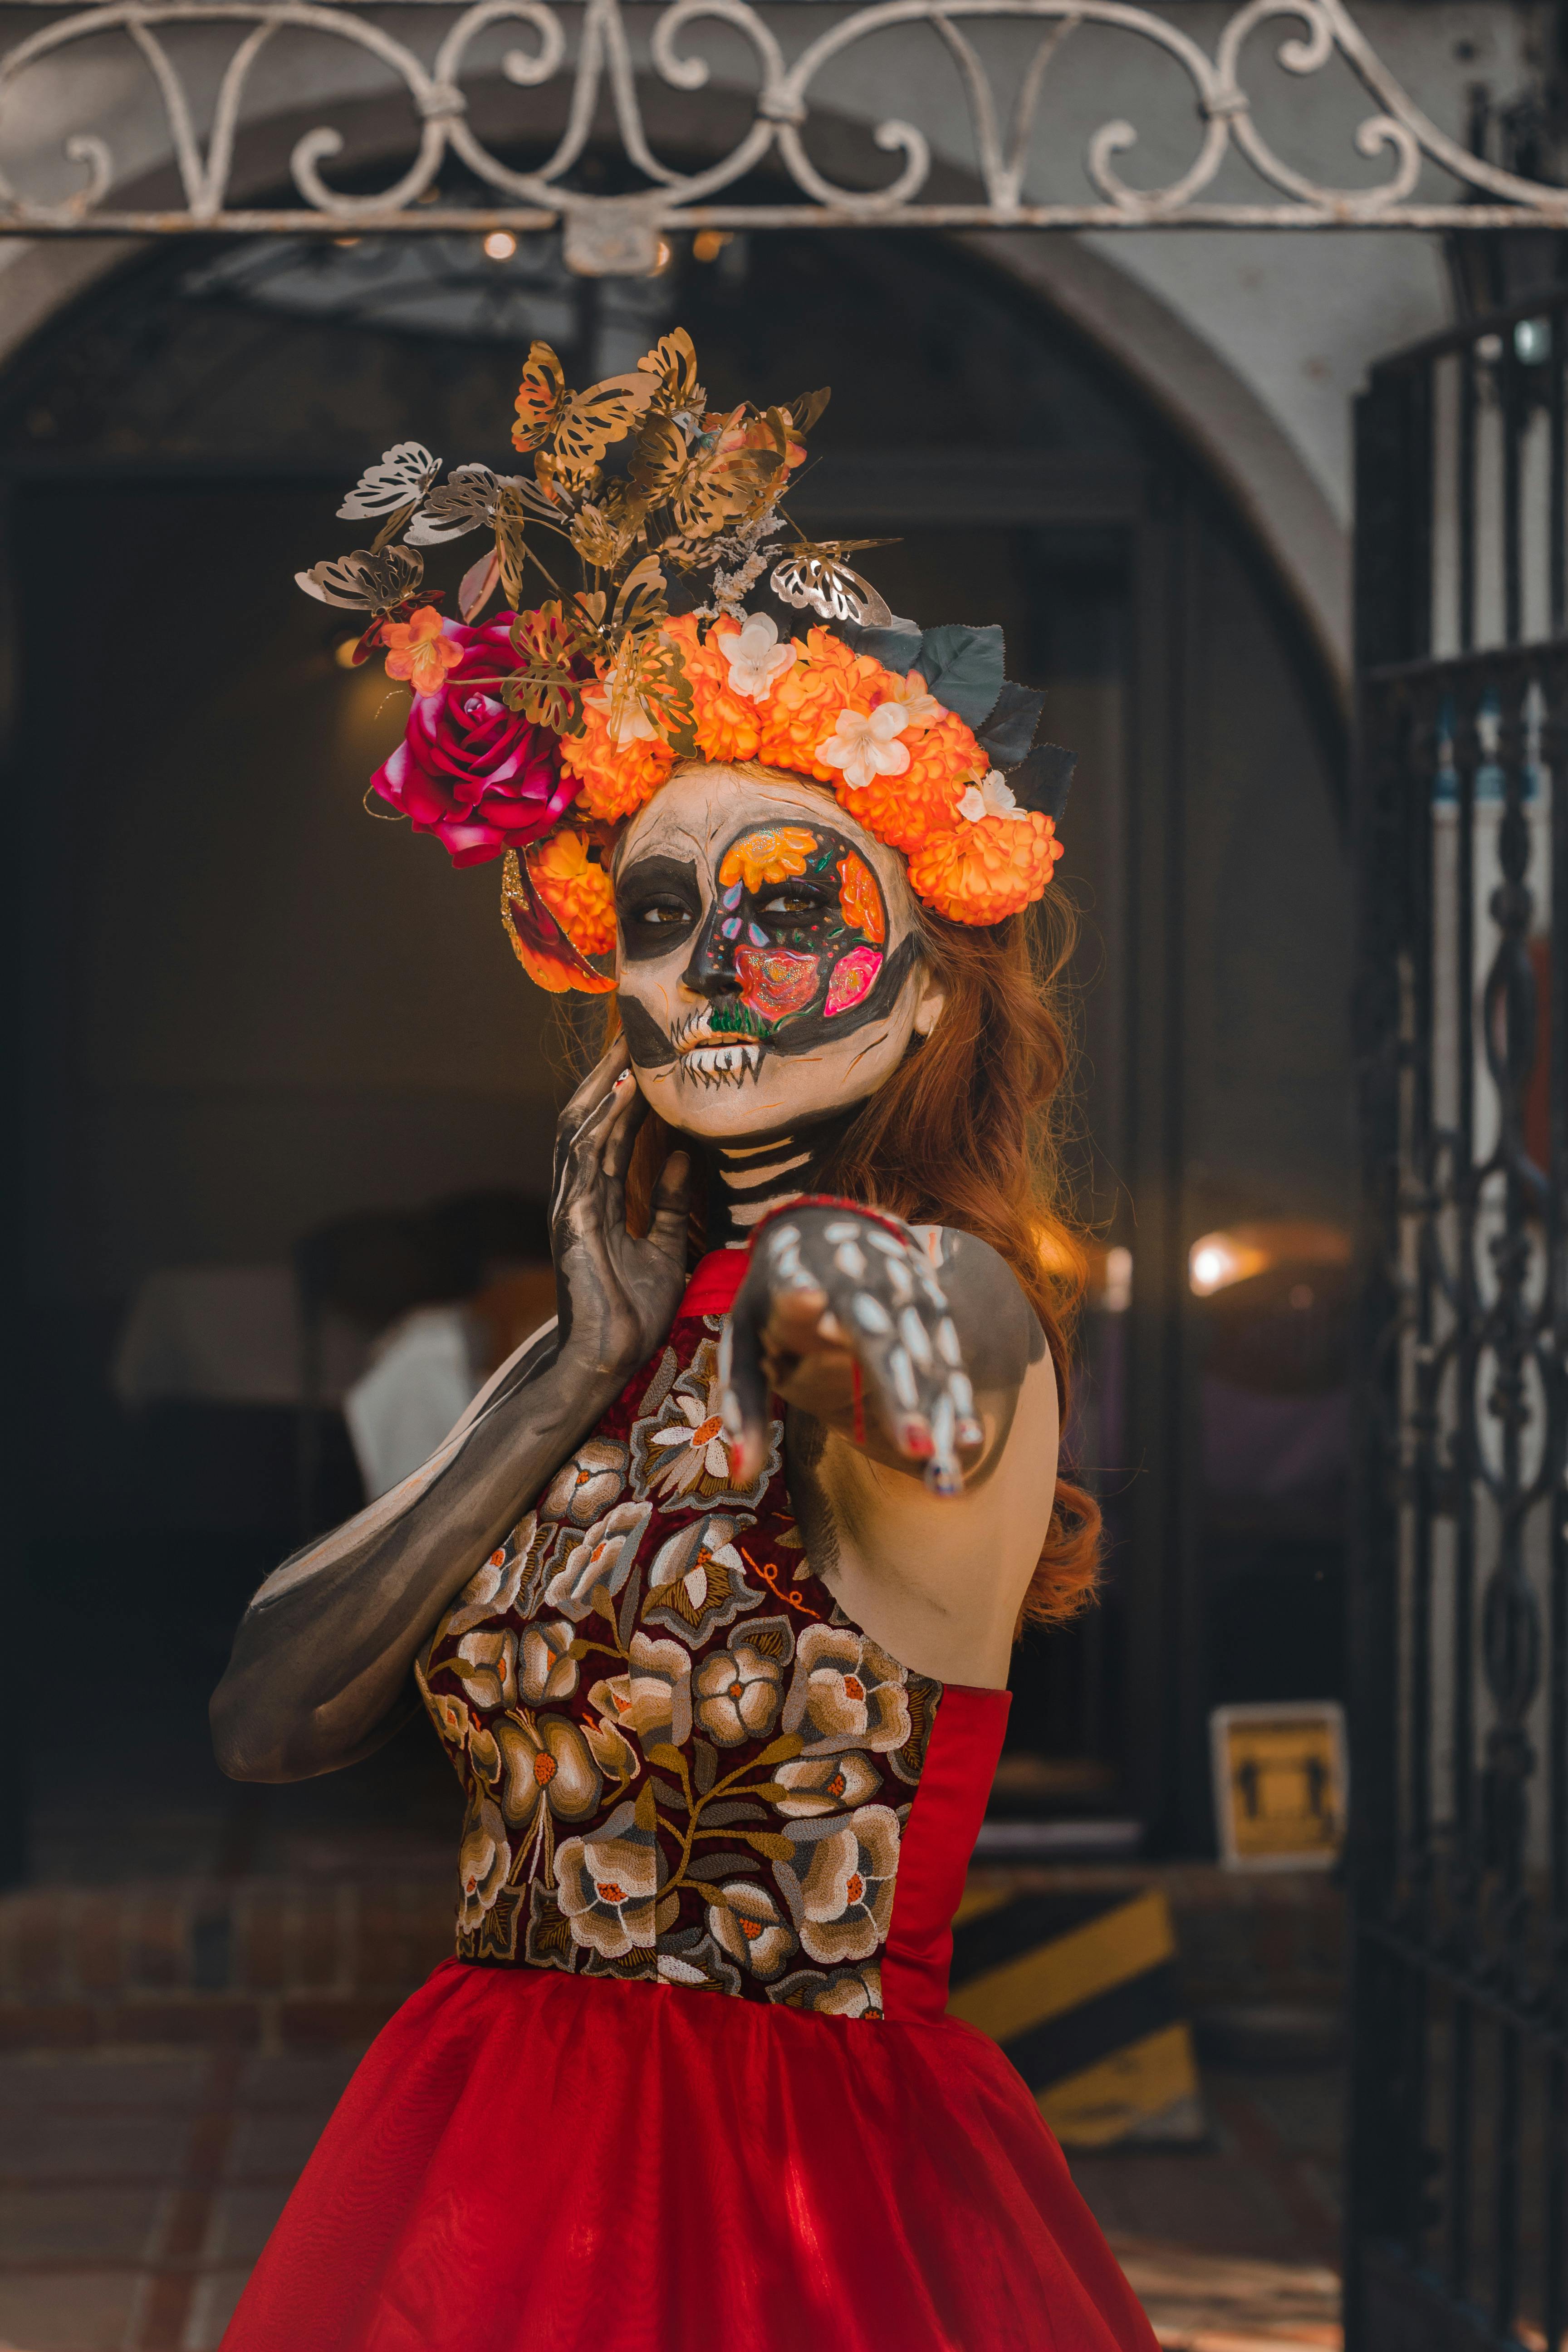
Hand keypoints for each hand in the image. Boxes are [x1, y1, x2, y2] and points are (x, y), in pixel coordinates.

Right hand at [550, 1038, 691, 1387]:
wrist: (609, 1362)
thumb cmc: (632, 1314)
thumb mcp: (663, 1248)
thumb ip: (668, 1203)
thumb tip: (682, 1155)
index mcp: (596, 1202)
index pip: (607, 1133)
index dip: (624, 1094)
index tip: (648, 1057)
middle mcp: (577, 1196)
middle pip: (587, 1120)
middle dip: (608, 1075)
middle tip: (635, 1033)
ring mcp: (570, 1205)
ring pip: (580, 1129)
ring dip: (604, 1086)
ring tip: (630, 1048)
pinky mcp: (573, 1220)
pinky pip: (587, 1158)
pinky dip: (603, 1121)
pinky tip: (623, 1093)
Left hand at [720, 1207, 983, 1497]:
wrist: (829, 1222)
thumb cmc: (775, 1299)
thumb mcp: (744, 1337)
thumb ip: (743, 1405)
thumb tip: (739, 1477)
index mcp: (793, 1280)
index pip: (796, 1296)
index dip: (799, 1301)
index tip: (807, 1305)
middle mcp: (853, 1280)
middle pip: (878, 1339)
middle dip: (898, 1392)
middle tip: (913, 1446)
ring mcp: (900, 1289)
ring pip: (921, 1352)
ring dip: (937, 1409)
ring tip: (944, 1468)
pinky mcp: (929, 1302)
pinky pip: (944, 1355)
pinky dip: (956, 1397)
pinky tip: (969, 1441)